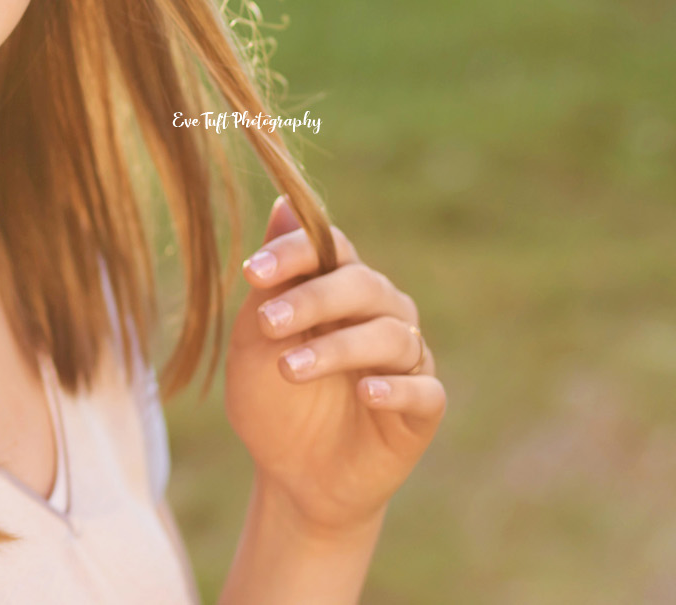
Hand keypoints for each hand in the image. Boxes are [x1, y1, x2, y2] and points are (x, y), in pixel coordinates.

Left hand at [224, 197, 444, 538]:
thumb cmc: (273, 399)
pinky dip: (395, 389)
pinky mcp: (423, 408)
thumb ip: (273, 280)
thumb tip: (283, 201)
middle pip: (362, 285)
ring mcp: (406, 360)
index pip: (330, 247)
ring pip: (390, 336)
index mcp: (339, 286)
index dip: (295, 252)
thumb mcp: (257, 340)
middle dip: (312, 300)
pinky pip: (423, 390)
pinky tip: (364, 393)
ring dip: (338, 349)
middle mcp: (380, 313)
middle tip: (267, 323)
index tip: (252, 272)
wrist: (292, 475)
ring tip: (291, 370)